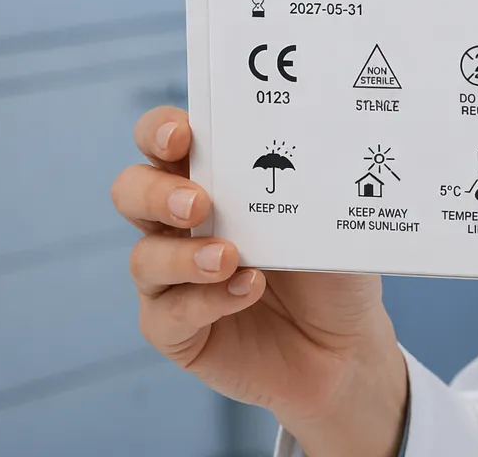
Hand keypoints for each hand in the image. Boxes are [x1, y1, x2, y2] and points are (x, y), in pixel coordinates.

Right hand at [111, 106, 407, 456]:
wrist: (345, 345)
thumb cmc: (334, 270)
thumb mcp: (331, 221)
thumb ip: (310, 188)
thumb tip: (311, 149)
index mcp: (216, 181)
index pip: (167, 142)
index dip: (160, 132)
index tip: (181, 134)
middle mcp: (182, 224)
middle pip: (132, 192)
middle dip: (156, 192)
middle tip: (198, 203)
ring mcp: (173, 279)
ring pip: (144, 258)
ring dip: (184, 255)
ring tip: (229, 258)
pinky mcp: (176, 331)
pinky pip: (168, 315)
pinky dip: (206, 301)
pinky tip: (246, 290)